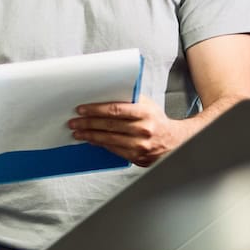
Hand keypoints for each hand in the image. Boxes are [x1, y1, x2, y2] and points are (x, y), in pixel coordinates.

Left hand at [68, 95, 185, 166]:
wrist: (175, 141)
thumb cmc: (156, 120)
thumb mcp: (147, 104)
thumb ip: (128, 99)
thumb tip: (103, 93)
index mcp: (145, 113)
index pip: (116, 110)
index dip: (96, 110)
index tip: (82, 109)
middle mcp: (143, 129)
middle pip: (109, 125)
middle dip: (88, 123)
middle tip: (74, 122)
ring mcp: (140, 145)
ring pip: (109, 140)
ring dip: (89, 136)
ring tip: (77, 132)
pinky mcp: (137, 157)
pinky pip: (114, 150)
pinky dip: (100, 145)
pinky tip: (90, 140)